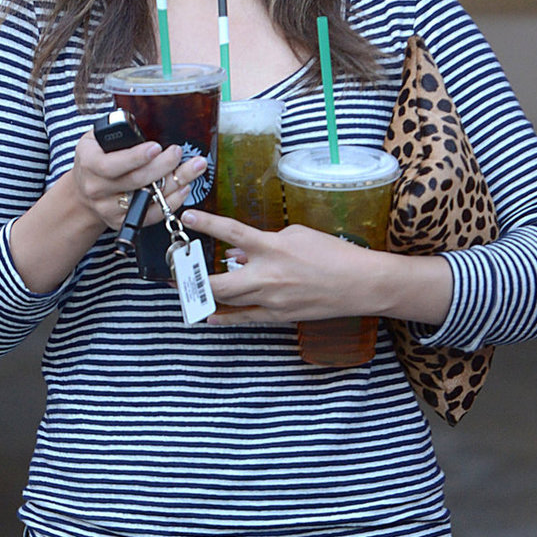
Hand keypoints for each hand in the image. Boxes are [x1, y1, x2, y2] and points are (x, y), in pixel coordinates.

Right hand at [73, 135, 208, 232]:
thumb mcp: (95, 140)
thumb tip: (144, 126)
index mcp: (89, 164)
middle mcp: (97, 189)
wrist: (83, 193)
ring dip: (175, 183)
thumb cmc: (95, 159)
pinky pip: (151, 215)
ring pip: (147, 198)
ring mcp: (109, 208)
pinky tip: (183, 188)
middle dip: (163, 166)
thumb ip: (115, 133)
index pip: (112, 164)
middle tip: (179, 153)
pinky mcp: (121, 222)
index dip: (136, 157)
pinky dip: (171, 202)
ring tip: (194, 167)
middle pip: (135, 181)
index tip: (156, 147)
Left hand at [182, 210, 455, 326]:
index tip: (187, 217)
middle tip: (177, 272)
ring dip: (205, 297)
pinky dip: (225, 317)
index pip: (232, 233)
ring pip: (227, 302)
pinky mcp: (278, 316)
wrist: (360, 283)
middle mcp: (267, 275)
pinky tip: (209, 316)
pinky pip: (244, 319)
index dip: (207, 223)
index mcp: (273, 247)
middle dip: (193, 278)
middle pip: (218, 281)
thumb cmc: (332, 254)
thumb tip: (238, 254)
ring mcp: (271, 299)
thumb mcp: (298, 235)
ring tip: (188, 292)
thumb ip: (264, 243)